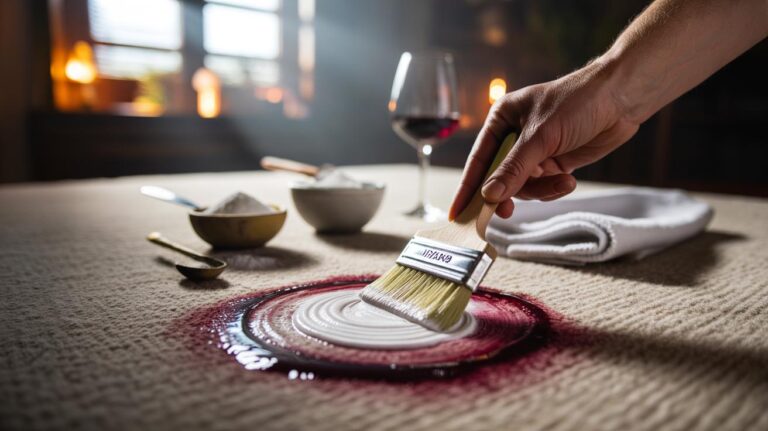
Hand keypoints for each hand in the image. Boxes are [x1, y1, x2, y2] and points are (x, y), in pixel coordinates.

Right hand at [449, 60, 639, 219]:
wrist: (622, 98)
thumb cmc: (578, 103)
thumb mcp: (540, 137)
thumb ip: (513, 170)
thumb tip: (489, 196)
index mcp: (502, 120)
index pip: (478, 160)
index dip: (468, 188)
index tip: (458, 213)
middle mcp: (514, 136)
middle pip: (500, 177)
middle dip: (510, 191)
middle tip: (506, 212)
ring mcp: (535, 151)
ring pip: (524, 185)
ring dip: (541, 189)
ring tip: (560, 181)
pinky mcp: (555, 162)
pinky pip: (544, 186)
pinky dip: (554, 187)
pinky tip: (568, 178)